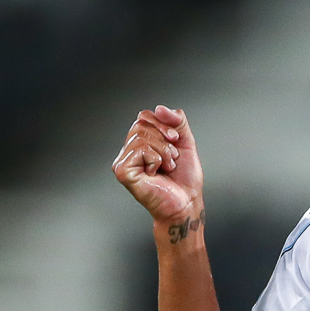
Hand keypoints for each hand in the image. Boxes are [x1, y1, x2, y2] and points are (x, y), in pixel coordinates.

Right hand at [113, 105, 203, 233]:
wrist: (187, 202)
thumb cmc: (184, 178)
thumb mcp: (185, 142)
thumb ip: (177, 121)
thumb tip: (159, 108)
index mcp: (140, 143)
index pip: (144, 116)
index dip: (163, 123)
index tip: (175, 139)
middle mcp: (128, 151)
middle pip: (141, 123)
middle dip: (164, 138)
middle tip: (173, 158)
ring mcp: (123, 162)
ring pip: (141, 136)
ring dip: (163, 151)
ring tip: (168, 167)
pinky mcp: (122, 171)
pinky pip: (140, 149)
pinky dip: (155, 159)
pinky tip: (157, 173)